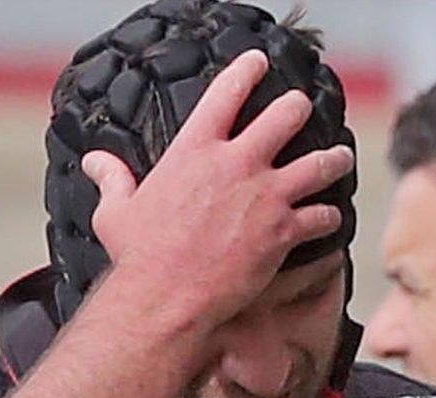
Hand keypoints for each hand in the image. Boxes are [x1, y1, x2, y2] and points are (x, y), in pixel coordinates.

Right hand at [81, 50, 354, 325]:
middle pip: (286, 115)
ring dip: (333, 158)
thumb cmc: (140, 256)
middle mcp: (237, 163)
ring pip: (319, 163)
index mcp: (195, 149)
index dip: (247, 70)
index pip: (227, 92)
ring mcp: (265, 195)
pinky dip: (329, 217)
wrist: (167, 296)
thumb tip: (94, 162)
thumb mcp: (116, 211)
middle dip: (298, 109)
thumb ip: (112, 179)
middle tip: (302, 109)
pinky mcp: (283, 230)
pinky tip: (331, 218)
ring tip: (340, 156)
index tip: (258, 62)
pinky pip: (321, 216)